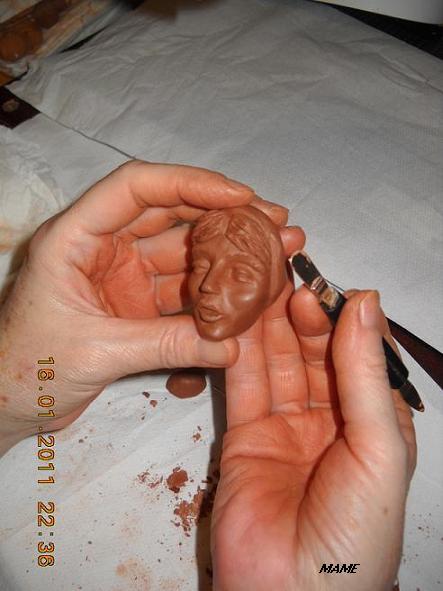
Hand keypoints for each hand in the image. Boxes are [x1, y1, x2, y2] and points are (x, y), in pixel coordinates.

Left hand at [0, 161, 295, 454]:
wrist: (8, 405)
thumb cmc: (26, 370)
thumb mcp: (96, 352)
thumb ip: (164, 347)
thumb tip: (233, 348)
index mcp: (76, 237)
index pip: (135, 188)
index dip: (189, 184)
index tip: (241, 196)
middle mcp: (103, 245)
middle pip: (169, 213)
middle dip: (224, 214)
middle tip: (276, 221)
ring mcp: (123, 274)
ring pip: (182, 252)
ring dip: (226, 252)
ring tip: (276, 252)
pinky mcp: (137, 304)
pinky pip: (182, 290)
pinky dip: (214, 292)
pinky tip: (248, 290)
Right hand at [212, 286, 415, 590]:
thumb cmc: (355, 534)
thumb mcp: (378, 448)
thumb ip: (365, 374)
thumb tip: (366, 302)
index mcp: (373, 421)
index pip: (358, 354)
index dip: (341, 317)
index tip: (323, 281)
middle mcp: (330, 419)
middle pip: (315, 353)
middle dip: (301, 314)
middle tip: (284, 277)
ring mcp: (286, 427)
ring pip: (277, 363)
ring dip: (268, 326)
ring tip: (258, 287)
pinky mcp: (245, 436)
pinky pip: (244, 387)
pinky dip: (240, 355)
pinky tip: (236, 325)